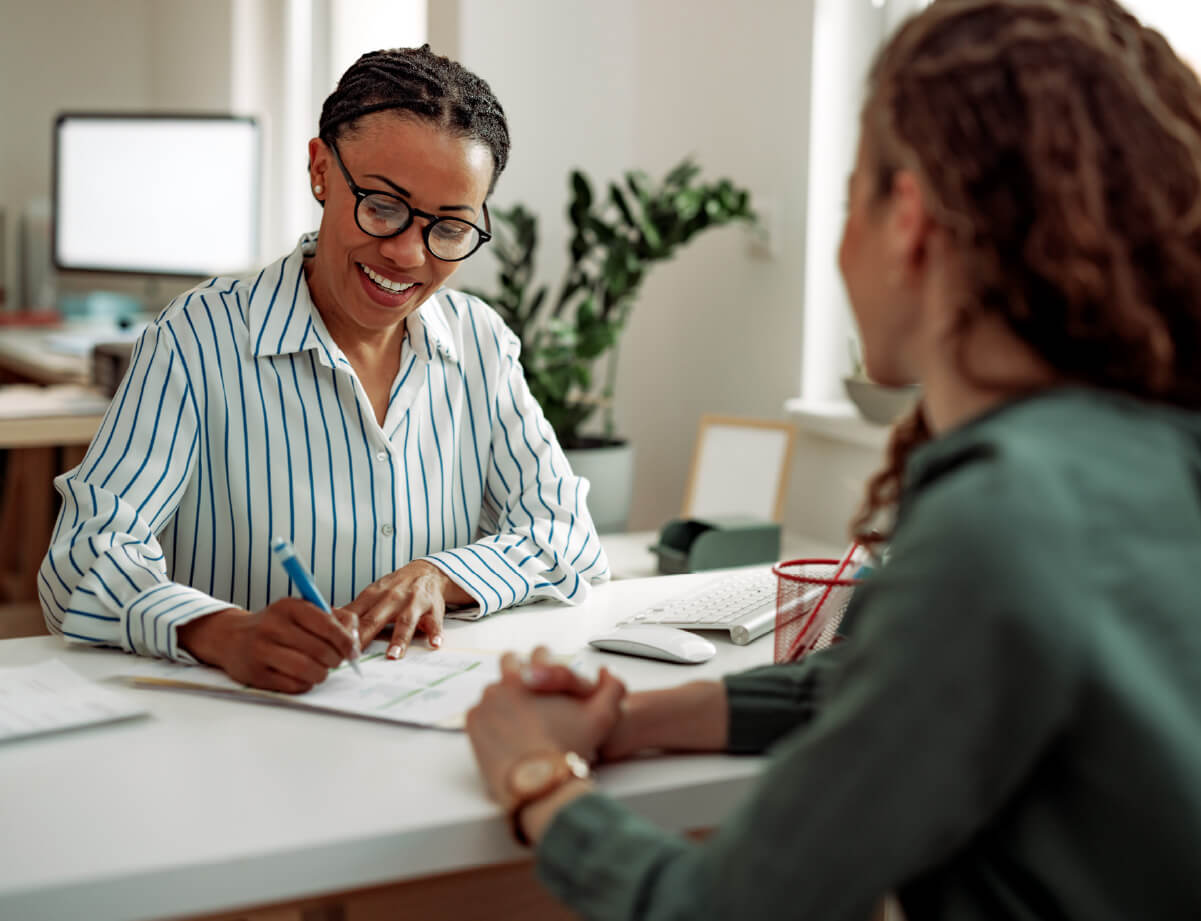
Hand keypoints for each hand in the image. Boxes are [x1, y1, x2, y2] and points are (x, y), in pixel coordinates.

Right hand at [178, 601, 357, 692]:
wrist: (231, 637)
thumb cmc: (277, 625)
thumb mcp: (303, 610)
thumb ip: (335, 619)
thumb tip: (355, 639)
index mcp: (289, 606)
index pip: (327, 625)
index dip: (346, 642)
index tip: (353, 652)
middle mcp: (272, 626)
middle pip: (320, 650)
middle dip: (336, 660)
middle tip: (336, 662)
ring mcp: (261, 650)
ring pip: (307, 670)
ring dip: (322, 674)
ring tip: (321, 670)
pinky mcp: (255, 674)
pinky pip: (292, 685)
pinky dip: (305, 684)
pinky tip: (303, 677)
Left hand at [342, 560, 472, 658]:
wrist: (426, 571)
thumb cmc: (395, 588)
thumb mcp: (371, 593)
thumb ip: (353, 609)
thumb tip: (326, 620)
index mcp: (374, 596)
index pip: (355, 615)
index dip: (343, 630)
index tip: (332, 645)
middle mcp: (393, 599)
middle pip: (375, 619)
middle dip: (364, 636)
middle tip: (354, 655)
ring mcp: (413, 604)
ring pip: (405, 622)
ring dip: (399, 639)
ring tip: (393, 655)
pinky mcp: (433, 610)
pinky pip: (435, 623)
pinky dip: (435, 633)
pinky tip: (435, 644)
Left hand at [465, 651, 626, 802]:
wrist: (539, 783)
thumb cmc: (569, 748)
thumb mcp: (603, 718)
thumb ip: (612, 688)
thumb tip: (605, 670)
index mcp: (535, 673)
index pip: (539, 652)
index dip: (547, 665)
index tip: (549, 680)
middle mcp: (506, 681)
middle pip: (510, 662)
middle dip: (519, 672)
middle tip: (532, 695)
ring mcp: (486, 701)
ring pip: (494, 688)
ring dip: (504, 697)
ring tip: (520, 719)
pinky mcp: (472, 720)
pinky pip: (480, 711)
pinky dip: (490, 719)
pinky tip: (506, 734)